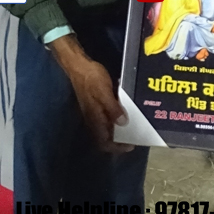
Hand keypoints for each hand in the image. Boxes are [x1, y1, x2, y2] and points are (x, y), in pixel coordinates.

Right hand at [51, 35, 131, 153]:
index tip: (131, 145)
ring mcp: (93, 111)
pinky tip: (125, 110)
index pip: (104, 143)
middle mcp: (93, 119)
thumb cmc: (91, 78)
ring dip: (119, 128)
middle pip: (106, 137)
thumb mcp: (104, 92)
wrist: (78, 65)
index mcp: (94, 119)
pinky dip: (116, 116)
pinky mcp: (95, 103)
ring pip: (107, 127)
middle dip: (120, 139)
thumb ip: (112, 109)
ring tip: (134, 124)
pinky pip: (107, 116)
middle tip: (135, 135)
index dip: (117, 148)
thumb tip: (123, 124)